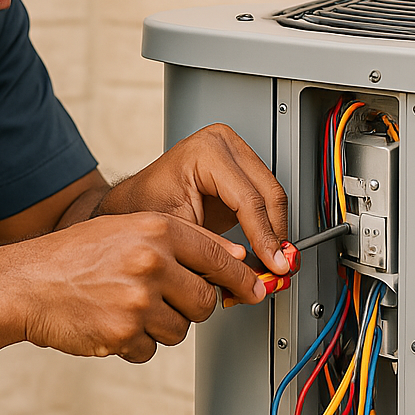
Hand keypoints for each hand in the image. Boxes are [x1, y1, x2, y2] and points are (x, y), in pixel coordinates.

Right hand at [12, 211, 263, 362]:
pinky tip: (112, 322)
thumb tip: (235, 259)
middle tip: (163, 299)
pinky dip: (136, 343)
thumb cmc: (75, 255)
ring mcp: (137, 301)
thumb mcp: (129, 228)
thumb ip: (183, 240)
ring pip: (181, 330)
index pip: (218, 258)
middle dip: (191, 306)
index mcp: (156, 230)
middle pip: (205, 301)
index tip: (256, 291)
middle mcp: (150, 262)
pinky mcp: (122, 335)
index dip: (242, 280)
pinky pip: (151, 350)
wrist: (27, 284)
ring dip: (161, 326)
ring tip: (127, 307)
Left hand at [96, 124, 289, 277]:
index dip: (264, 237)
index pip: (248, 199)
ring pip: (273, 196)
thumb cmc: (146, 206)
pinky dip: (269, 225)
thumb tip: (249, 270)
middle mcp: (223, 144)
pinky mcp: (242, 166)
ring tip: (273, 262)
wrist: (136, 199)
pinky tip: (267, 248)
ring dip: (275, 232)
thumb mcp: (180, 231)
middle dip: (275, 235)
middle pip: (268, 194)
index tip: (272, 263)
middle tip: (278, 266)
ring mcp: (235, 151)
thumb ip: (217, 250)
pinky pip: (266, 197)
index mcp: (206, 152)